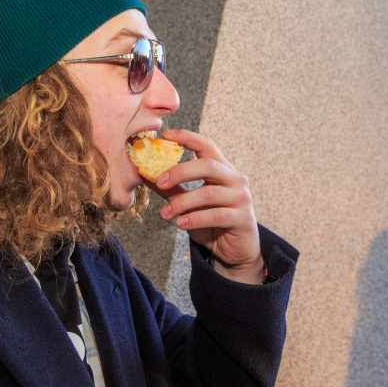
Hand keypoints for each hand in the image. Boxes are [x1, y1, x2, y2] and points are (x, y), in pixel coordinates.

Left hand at [147, 128, 263, 283]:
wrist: (234, 251)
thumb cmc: (211, 224)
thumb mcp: (188, 204)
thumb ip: (171, 189)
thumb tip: (144, 175)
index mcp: (223, 170)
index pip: (207, 145)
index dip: (187, 137)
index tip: (165, 135)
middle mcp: (235, 179)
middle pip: (207, 165)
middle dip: (180, 171)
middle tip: (159, 182)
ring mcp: (242, 198)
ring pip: (208, 193)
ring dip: (181, 203)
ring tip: (164, 214)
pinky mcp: (243, 218)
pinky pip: (216, 215)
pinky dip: (194, 219)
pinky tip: (180, 224)